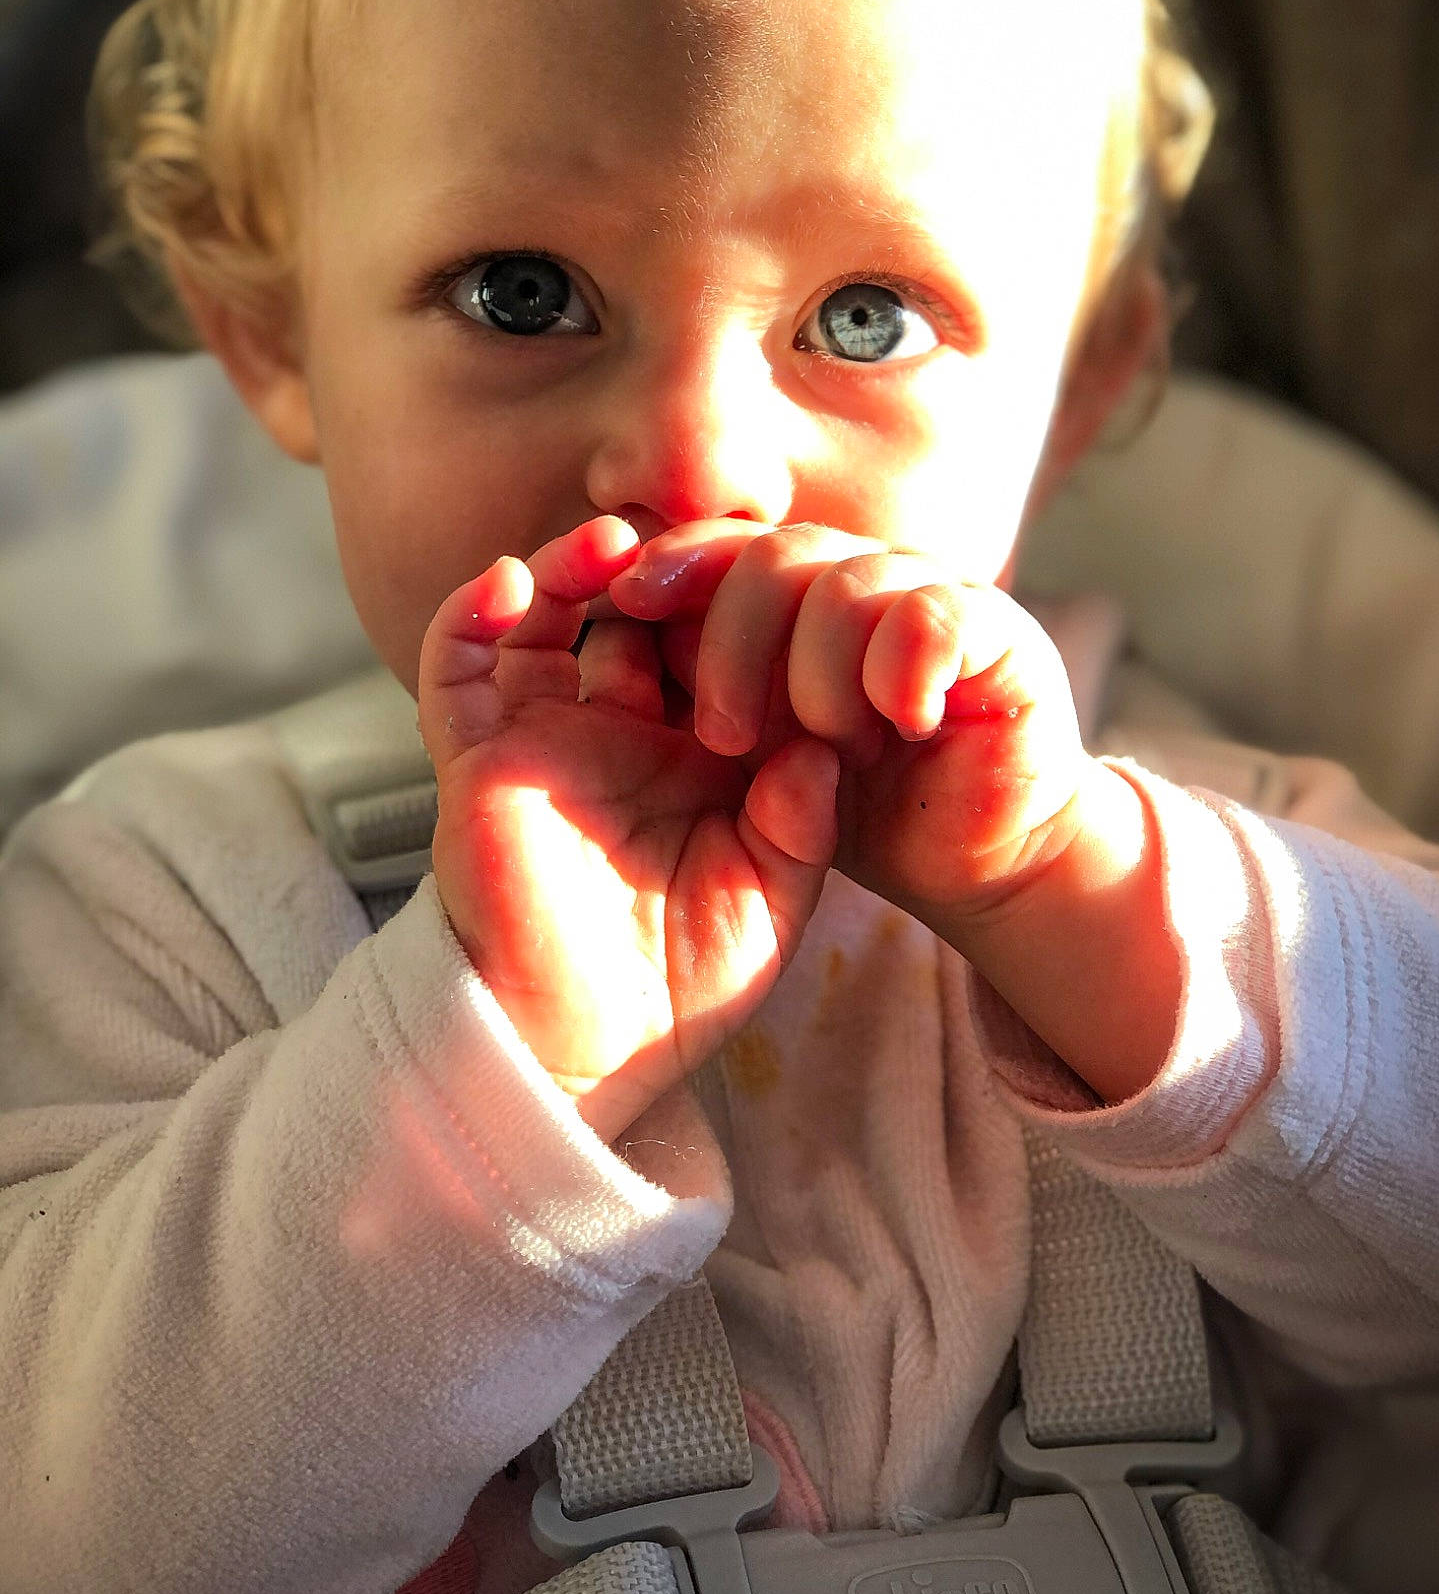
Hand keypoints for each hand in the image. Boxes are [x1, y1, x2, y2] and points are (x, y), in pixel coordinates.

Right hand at [417, 518, 838, 1143]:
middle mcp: (616, 732)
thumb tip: (827, 744)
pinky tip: (509, 582)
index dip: (739, 607)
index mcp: (691, 754)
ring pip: (545, 616)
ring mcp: (543, 737)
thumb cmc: (676, 983)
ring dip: (572, 565)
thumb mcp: (770, 898)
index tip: (775, 583)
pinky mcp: (477, 758)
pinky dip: (470, 614)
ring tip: (615, 543)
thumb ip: (802, 822)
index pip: (714, 646)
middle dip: (665, 572)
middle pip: (633, 614)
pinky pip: (456, 669)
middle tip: (698, 548)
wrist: (578, 1050)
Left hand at [609, 521, 1178, 1099]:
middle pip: (775, 557)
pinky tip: (904, 725)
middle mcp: (870, 581)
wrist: (982, 864)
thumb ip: (713, 692)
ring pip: (846, 585)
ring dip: (818, 678)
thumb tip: (626, 632)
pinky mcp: (1002, 636)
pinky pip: (932, 617)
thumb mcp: (769, 755)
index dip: (678, 560)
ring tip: (835, 748)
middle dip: (732, 646)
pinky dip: (903, 671)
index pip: (731, 543)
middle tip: (726, 739)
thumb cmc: (870, 808)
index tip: (627, 598)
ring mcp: (937, 598)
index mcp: (809, 599)